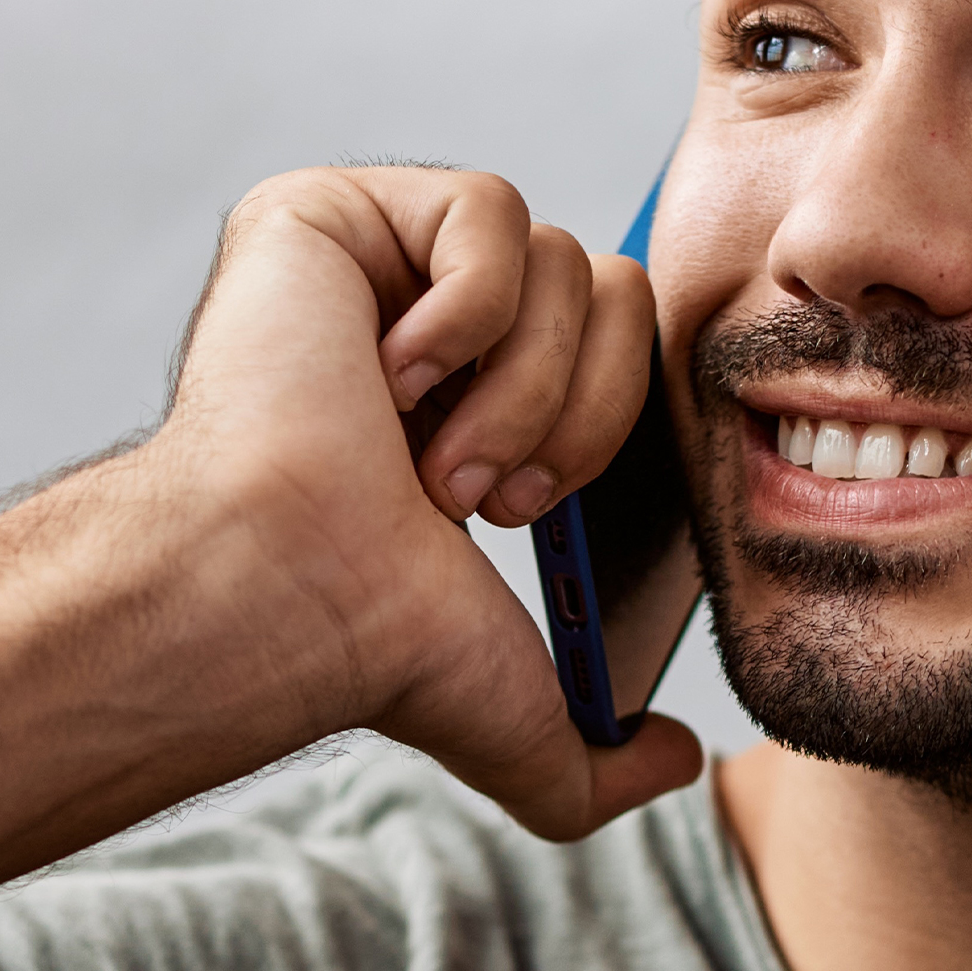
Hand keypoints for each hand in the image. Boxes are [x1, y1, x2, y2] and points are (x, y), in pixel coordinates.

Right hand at [112, 163, 701, 840]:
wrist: (295, 590)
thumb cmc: (369, 642)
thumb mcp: (517, 719)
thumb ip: (597, 762)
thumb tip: (676, 762)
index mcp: (469, 416)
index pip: (615, 353)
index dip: (603, 424)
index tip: (535, 508)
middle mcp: (424, 336)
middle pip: (609, 292)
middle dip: (568, 410)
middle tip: (491, 492)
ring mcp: (374, 267)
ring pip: (560, 259)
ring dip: (517, 383)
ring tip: (430, 453)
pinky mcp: (328, 213)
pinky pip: (487, 208)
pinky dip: (465, 307)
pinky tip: (388, 373)